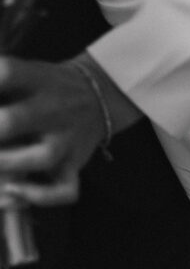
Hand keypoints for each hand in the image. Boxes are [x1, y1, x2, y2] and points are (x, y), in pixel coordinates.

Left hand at [0, 54, 142, 205]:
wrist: (101, 95)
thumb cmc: (50, 87)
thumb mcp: (27, 71)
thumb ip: (4, 83)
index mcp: (36, 78)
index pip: (8, 72)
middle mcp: (52, 109)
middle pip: (16, 118)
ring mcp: (66, 141)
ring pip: (41, 157)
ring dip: (9, 164)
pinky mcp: (75, 165)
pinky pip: (64, 190)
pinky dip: (40, 197)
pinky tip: (16, 191)